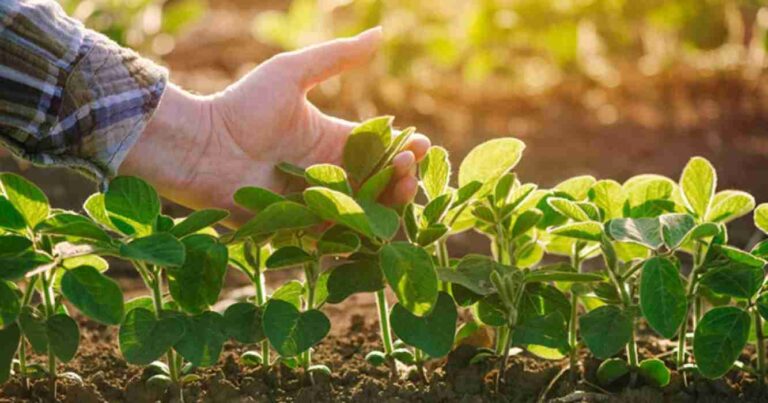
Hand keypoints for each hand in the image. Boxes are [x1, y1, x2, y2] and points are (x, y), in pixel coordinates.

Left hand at [122, 28, 429, 225]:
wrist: (202, 146)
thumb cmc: (242, 106)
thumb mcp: (291, 73)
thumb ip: (336, 57)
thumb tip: (379, 32)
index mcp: (333, 140)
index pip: (380, 148)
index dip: (404, 148)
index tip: (420, 144)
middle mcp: (330, 173)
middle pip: (380, 182)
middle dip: (403, 177)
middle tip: (409, 167)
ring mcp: (317, 202)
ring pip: (365, 210)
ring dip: (389, 203)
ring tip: (400, 187)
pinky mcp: (301, 227)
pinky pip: (336, 233)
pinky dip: (359, 229)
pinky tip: (375, 219)